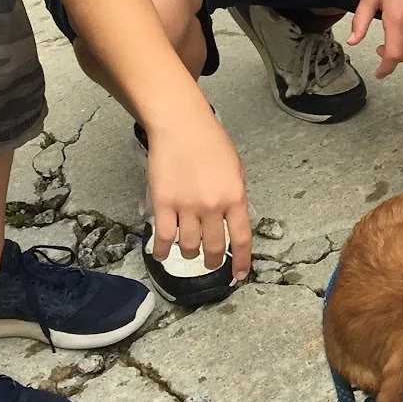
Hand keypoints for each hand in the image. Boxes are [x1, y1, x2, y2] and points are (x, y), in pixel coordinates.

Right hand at [144, 109, 251, 279]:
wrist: (181, 125)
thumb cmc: (210, 143)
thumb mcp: (235, 170)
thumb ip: (234, 198)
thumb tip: (232, 222)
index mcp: (235, 197)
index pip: (240, 239)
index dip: (240, 261)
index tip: (239, 275)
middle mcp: (212, 205)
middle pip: (213, 247)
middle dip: (212, 262)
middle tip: (210, 264)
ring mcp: (186, 206)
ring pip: (188, 246)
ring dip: (188, 254)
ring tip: (188, 252)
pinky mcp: (163, 203)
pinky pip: (163, 237)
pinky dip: (161, 250)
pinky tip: (161, 254)